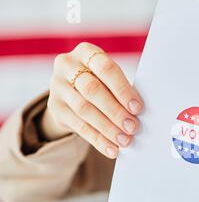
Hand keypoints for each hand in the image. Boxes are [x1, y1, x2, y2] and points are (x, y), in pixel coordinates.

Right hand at [41, 42, 143, 158]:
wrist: (71, 91)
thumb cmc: (102, 81)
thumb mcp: (109, 78)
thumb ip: (122, 89)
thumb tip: (139, 113)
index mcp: (86, 52)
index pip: (105, 68)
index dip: (122, 89)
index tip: (137, 108)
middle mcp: (67, 65)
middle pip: (92, 90)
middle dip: (115, 111)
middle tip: (133, 127)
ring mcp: (58, 86)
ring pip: (84, 110)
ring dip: (108, 128)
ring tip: (125, 141)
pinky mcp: (55, 107)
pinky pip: (79, 126)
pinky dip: (98, 140)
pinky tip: (112, 149)